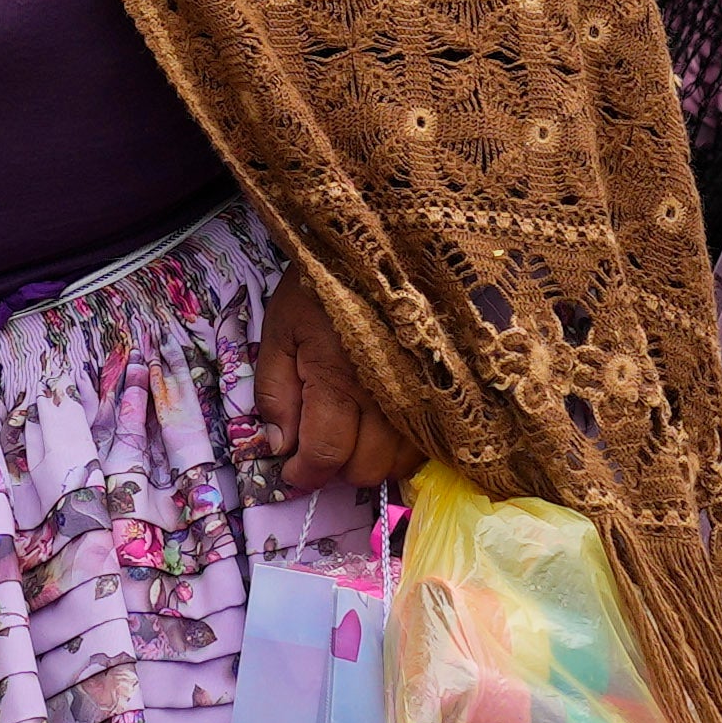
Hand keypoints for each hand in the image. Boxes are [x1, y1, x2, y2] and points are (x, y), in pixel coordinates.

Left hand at [248, 269, 421, 496]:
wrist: (382, 247)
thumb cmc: (325, 286)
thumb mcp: (281, 330)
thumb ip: (274, 392)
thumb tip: (280, 448)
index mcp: (338, 380)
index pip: (324, 456)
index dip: (303, 475)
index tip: (291, 473)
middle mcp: (387, 396)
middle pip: (366, 469)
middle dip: (336, 468)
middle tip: (321, 444)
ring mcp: (423, 395)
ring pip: (400, 463)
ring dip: (371, 460)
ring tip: (352, 432)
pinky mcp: (447, 391)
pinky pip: (429, 444)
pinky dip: (402, 448)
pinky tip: (383, 426)